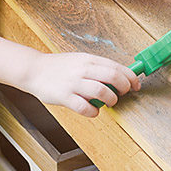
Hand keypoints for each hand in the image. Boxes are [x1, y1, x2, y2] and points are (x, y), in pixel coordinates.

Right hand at [23, 52, 140, 116]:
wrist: (34, 70)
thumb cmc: (59, 67)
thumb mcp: (80, 60)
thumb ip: (97, 67)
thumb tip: (119, 76)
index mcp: (88, 59)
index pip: (116, 66)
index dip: (130, 77)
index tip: (136, 84)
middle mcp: (83, 69)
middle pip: (113, 77)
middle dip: (124, 87)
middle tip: (123, 93)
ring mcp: (73, 83)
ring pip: (102, 92)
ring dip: (111, 100)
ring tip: (109, 102)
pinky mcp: (64, 97)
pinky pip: (85, 107)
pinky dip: (94, 111)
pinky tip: (93, 110)